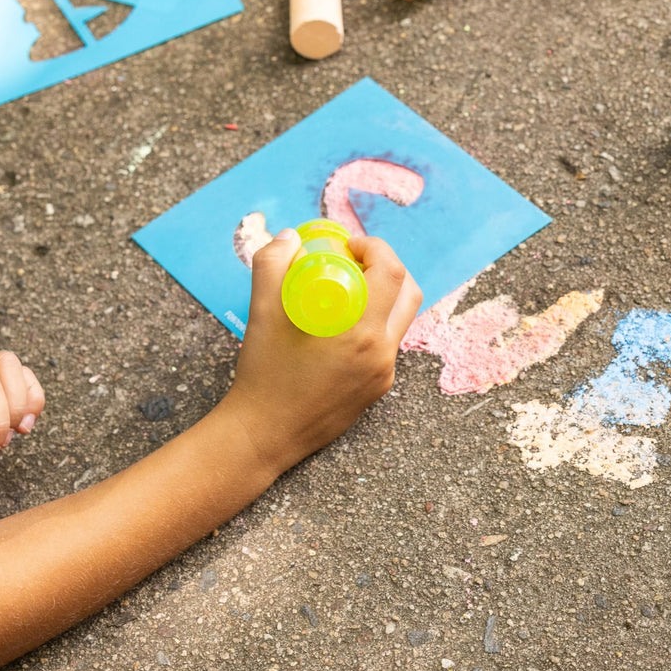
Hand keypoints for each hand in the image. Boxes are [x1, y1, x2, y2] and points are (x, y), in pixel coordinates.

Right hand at [223, 229, 420, 475]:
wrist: (265, 433)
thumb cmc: (263, 373)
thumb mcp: (261, 313)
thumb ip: (272, 265)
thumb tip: (290, 237)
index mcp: (360, 332)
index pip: (391, 273)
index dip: (376, 248)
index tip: (348, 246)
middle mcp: (382, 353)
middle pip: (409, 293)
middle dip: (388, 267)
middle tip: (354, 261)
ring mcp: (383, 374)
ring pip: (398, 320)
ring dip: (381, 295)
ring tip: (345, 290)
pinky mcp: (377, 389)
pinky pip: (385, 345)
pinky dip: (371, 324)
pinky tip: (339, 325)